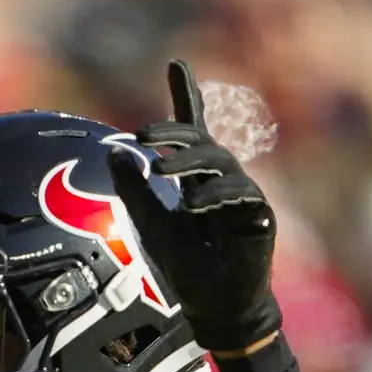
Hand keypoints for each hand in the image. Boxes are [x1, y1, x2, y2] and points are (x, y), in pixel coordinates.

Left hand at [108, 60, 280, 354]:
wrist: (213, 308)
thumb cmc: (184, 266)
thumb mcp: (149, 224)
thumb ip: (133, 189)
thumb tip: (114, 151)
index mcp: (197, 178)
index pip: (193, 131)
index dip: (186, 97)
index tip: (176, 64)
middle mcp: (222, 181)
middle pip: (203, 144)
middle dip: (175, 135)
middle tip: (144, 137)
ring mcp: (243, 197)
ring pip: (221, 164)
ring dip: (190, 163)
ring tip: (160, 170)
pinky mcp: (258, 218)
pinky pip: (241, 195)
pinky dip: (215, 196)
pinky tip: (193, 204)